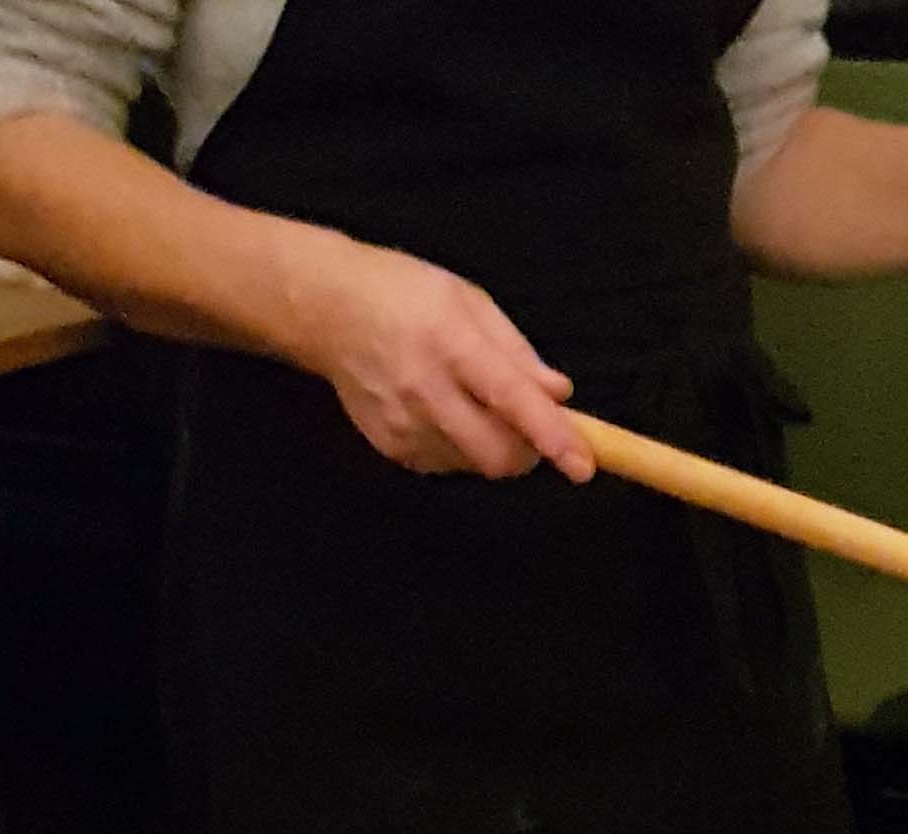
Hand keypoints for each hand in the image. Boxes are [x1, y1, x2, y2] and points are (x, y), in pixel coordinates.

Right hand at [305, 237, 593, 479]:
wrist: (326, 310)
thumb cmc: (404, 294)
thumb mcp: (470, 302)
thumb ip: (518, 353)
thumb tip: (559, 395)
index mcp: (451, 344)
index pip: (511, 401)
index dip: (552, 437)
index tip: (582, 465)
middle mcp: (425, 391)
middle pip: (497, 455)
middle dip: (527, 451)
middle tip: (528, 424)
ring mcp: (403, 425)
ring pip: (475, 464)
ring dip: (492, 446)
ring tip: (470, 401)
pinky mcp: (390, 447)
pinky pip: (447, 464)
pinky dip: (462, 448)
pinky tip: (443, 411)